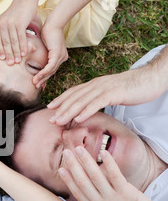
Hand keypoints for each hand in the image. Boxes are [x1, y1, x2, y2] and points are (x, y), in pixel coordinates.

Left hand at [0, 4, 36, 64]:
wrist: (24, 2)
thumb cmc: (14, 13)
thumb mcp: (2, 19)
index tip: (2, 59)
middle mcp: (2, 24)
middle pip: (5, 43)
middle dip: (8, 54)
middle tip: (10, 64)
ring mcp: (11, 23)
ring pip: (13, 42)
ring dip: (16, 53)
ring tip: (17, 61)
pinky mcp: (20, 23)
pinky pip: (21, 37)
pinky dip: (22, 46)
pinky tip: (24, 53)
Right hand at [33, 23, 67, 87]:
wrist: (52, 24)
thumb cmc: (47, 32)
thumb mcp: (45, 46)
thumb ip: (43, 54)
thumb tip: (35, 57)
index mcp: (60, 56)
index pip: (52, 69)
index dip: (45, 77)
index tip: (38, 82)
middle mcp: (63, 57)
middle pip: (52, 72)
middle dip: (43, 80)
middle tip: (36, 86)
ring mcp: (61, 56)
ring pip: (51, 71)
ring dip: (42, 77)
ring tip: (35, 82)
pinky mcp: (57, 54)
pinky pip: (50, 66)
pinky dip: (43, 72)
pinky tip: (38, 76)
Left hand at [47, 63, 164, 125]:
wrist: (150, 79)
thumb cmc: (131, 88)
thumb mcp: (111, 92)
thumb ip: (99, 98)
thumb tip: (90, 107)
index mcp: (94, 84)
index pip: (74, 92)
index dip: (61, 99)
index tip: (50, 107)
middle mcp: (96, 84)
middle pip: (74, 97)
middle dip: (61, 109)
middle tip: (50, 120)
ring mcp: (104, 88)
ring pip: (82, 101)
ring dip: (69, 112)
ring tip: (59, 121)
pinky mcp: (114, 93)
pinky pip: (97, 103)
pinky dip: (86, 111)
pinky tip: (79, 119)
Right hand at [58, 146, 151, 200]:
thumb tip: (88, 199)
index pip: (77, 192)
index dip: (67, 180)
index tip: (61, 169)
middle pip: (82, 181)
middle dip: (73, 165)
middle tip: (66, 153)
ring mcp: (113, 199)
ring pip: (95, 176)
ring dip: (86, 161)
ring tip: (79, 149)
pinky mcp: (126, 194)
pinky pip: (115, 175)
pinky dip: (109, 164)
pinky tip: (104, 154)